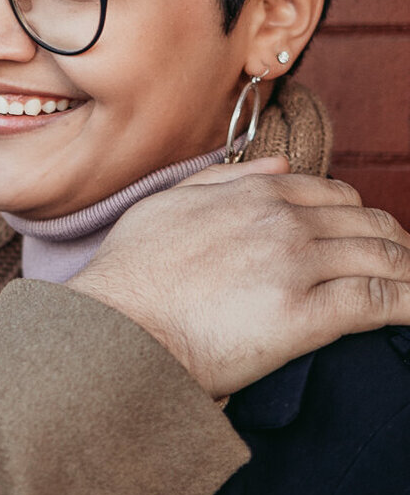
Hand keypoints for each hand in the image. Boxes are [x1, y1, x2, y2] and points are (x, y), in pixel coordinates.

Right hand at [71, 159, 409, 394]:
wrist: (114, 331)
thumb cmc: (130, 278)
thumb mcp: (167, 206)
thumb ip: (224, 179)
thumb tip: (280, 163)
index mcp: (255, 194)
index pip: (334, 195)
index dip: (362, 219)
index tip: (371, 242)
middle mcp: (284, 221)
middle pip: (368, 224)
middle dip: (397, 246)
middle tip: (405, 270)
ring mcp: (297, 265)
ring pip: (382, 258)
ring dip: (409, 273)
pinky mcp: (305, 314)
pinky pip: (379, 300)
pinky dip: (409, 304)